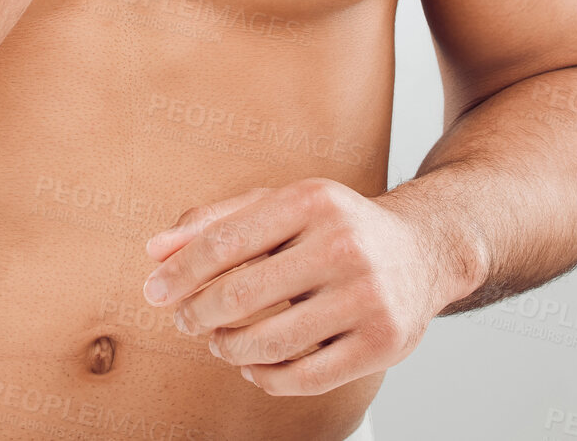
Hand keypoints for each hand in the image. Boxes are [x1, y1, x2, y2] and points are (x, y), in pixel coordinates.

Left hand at [139, 179, 451, 396]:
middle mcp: (342, 244)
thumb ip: (216, 220)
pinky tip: (252, 365)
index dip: (181, 272)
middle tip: (184, 320)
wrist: (422, 249)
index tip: (154, 290)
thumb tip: (155, 251)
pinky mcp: (382, 342)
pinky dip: (266, 377)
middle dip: (199, 313)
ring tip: (218, 341)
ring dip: (229, 347)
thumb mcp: (281, 204)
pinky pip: (307, 376)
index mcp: (311, 200)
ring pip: (272, 342)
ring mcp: (366, 296)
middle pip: (244, 294)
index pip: (226, 242)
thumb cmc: (336, 226)